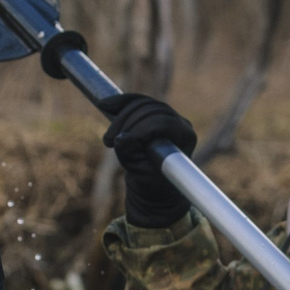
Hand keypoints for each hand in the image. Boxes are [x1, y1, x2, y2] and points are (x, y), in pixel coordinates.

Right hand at [100, 93, 196, 228]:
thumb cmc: (153, 185)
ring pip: (141, 104)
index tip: (120, 141)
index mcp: (185, 136)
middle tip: (108, 142)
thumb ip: (132, 157)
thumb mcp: (142, 177)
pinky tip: (104, 104)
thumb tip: (121, 139)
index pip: (163, 121)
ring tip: (107, 139)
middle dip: (127, 122)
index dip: (140, 128)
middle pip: (151, 109)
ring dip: (121, 117)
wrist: (153, 187)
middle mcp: (179, 123)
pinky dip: (120, 104)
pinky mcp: (151, 115)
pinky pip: (135, 103)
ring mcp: (166, 116)